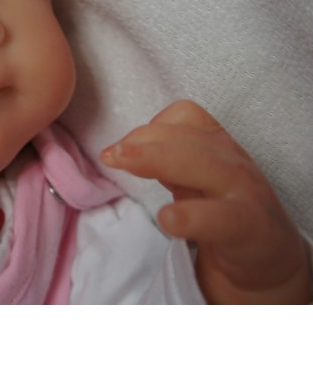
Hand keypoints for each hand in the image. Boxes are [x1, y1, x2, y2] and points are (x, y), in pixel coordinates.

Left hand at [101, 100, 310, 303]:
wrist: (269, 261)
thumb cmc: (223, 213)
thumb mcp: (194, 182)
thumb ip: (165, 164)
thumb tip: (120, 151)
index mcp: (217, 147)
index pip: (186, 118)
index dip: (149, 127)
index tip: (118, 149)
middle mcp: (233, 163)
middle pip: (189, 137)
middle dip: (145, 140)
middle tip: (110, 155)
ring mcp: (245, 193)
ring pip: (205, 164)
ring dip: (158, 159)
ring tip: (123, 165)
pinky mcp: (251, 228)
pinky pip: (222, 217)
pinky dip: (193, 216)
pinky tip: (168, 219)